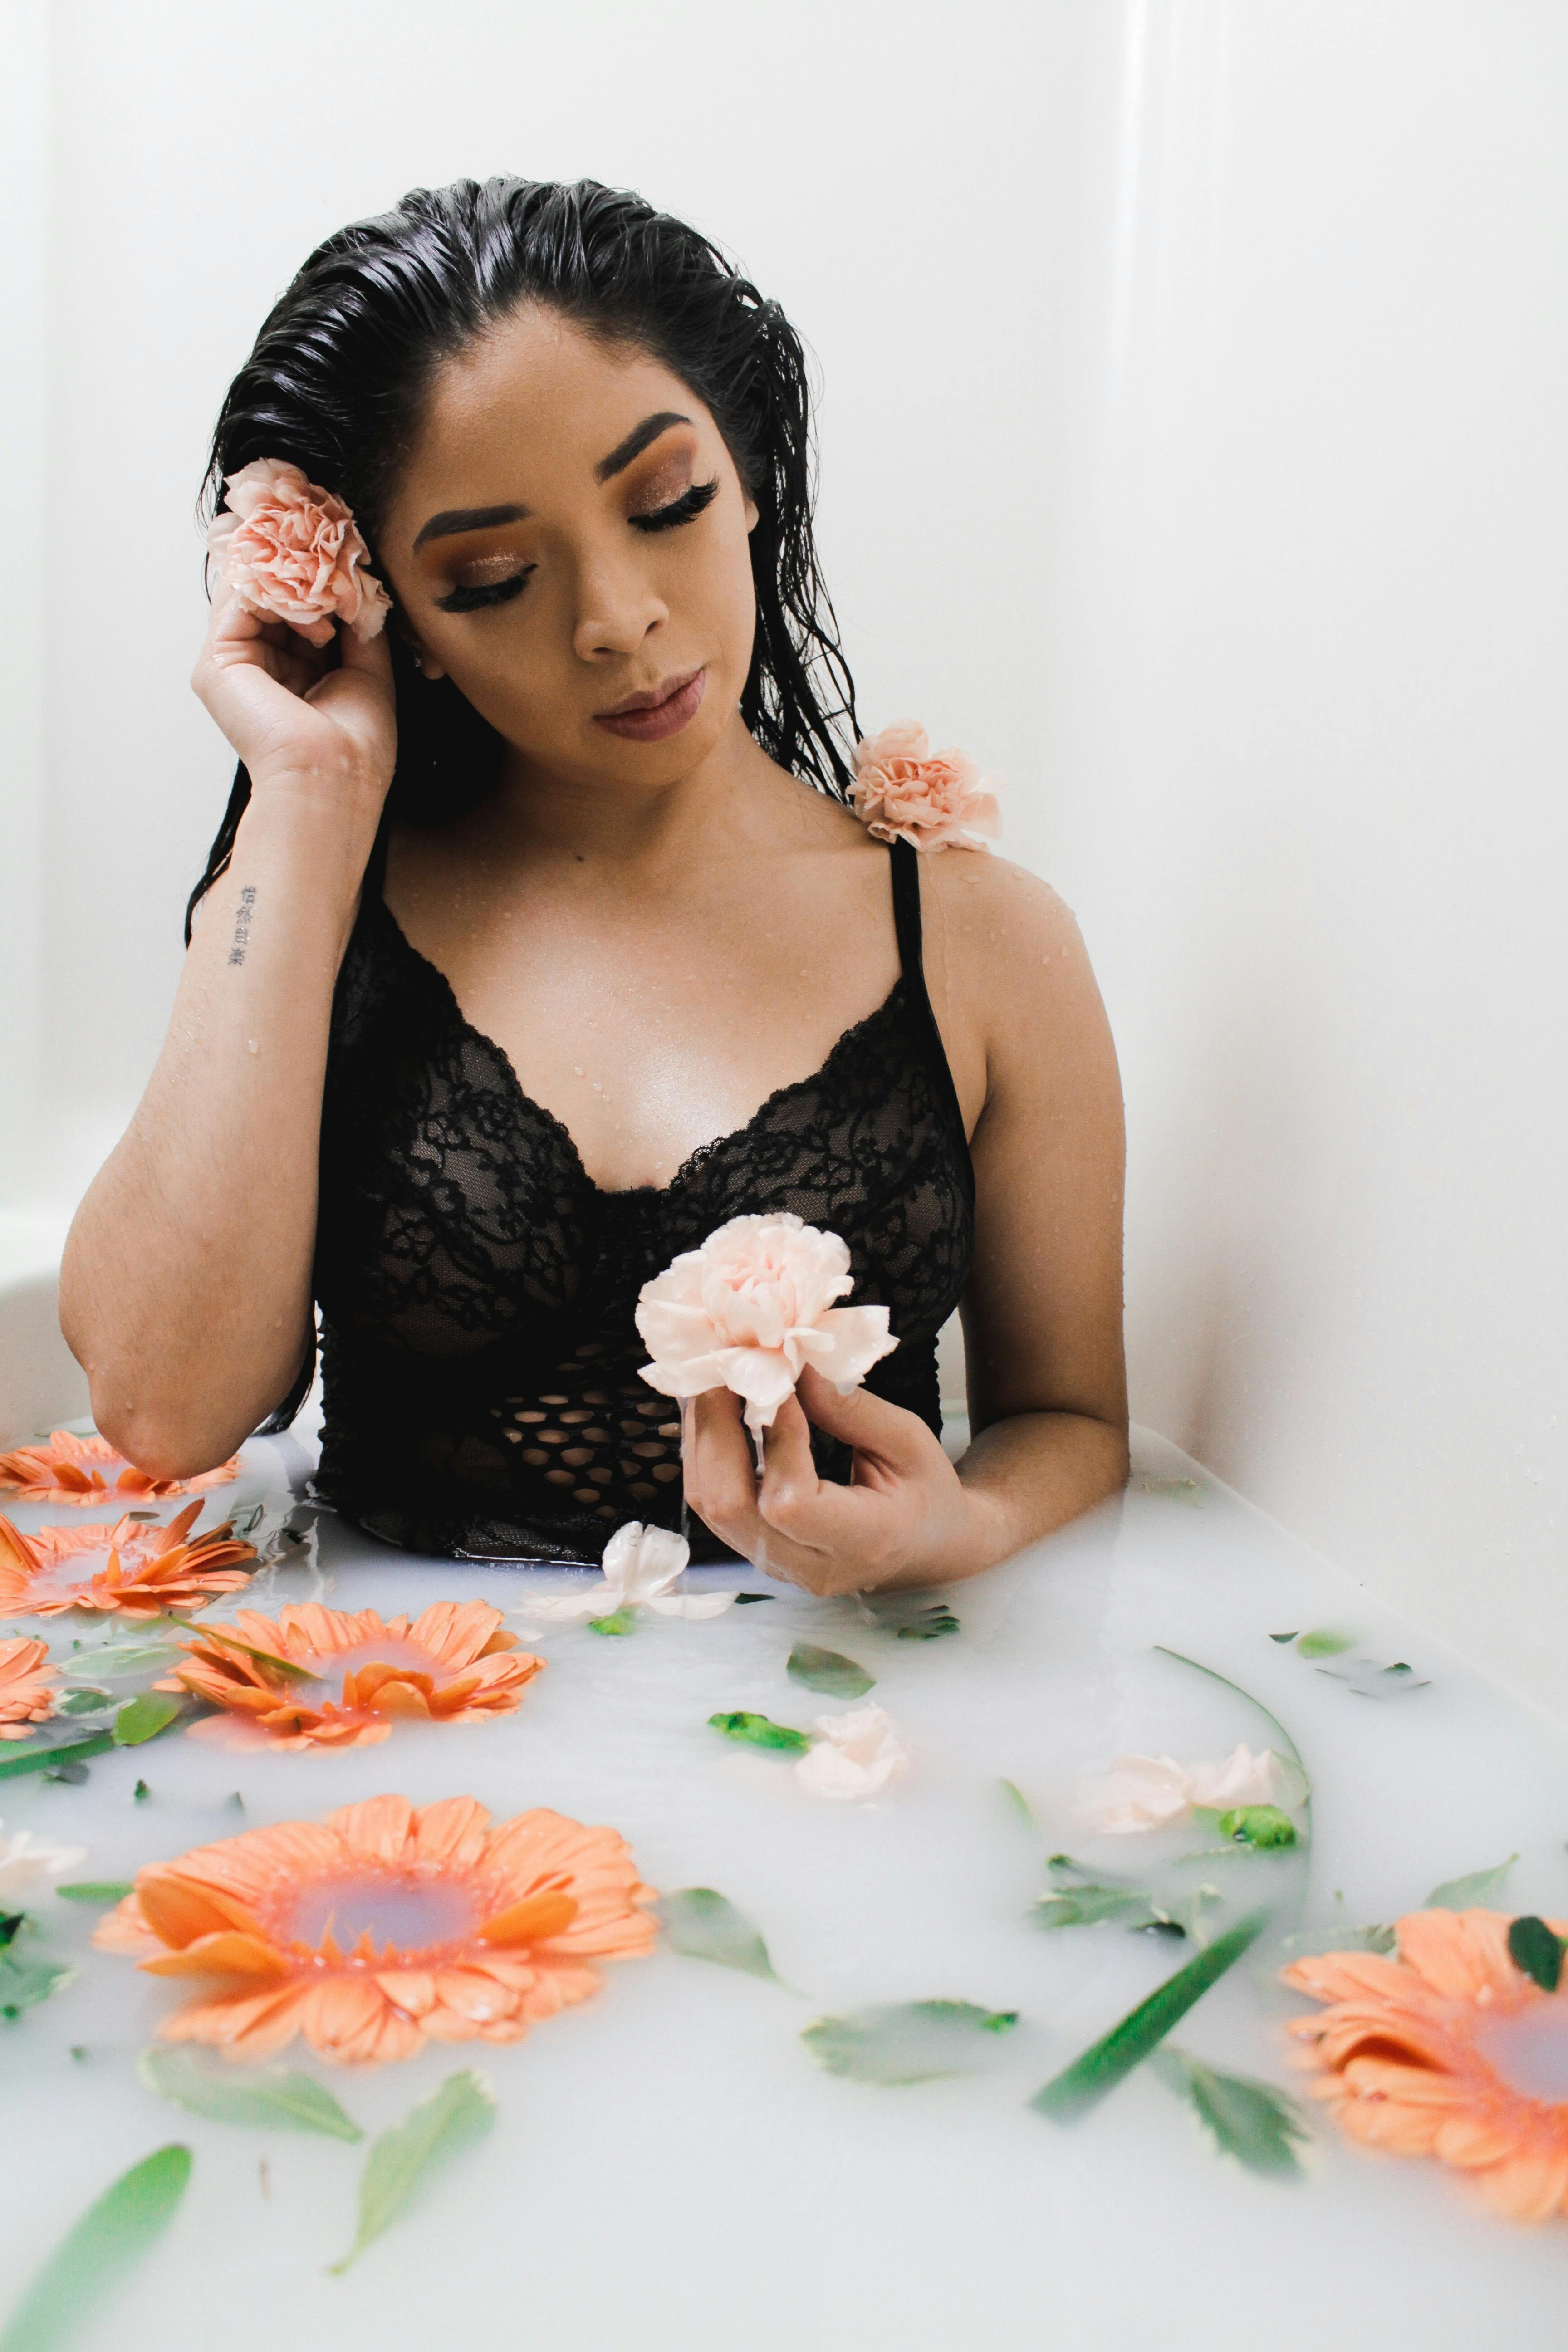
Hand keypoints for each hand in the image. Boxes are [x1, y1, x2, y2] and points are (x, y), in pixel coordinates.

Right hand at [191, 579, 395, 817]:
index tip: (351, 564)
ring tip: (333, 588)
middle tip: (341, 558)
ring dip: (296, 577)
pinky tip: (314, 611)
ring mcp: (233, 662)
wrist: (333, 779)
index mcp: (291, 671)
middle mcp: (258, 664)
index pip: (296, 607)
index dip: (321, 581)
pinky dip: (279, 589)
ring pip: (255, 589)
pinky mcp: (217, 662)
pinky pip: (241, 598)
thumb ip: (358, 624)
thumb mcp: (368, 671)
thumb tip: (357, 584)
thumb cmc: (355, 746)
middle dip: (308, 570)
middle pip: (271, 592)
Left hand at [683, 1365, 983, 1595]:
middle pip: (729, 1509)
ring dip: (702, 1438)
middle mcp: (812, 1566)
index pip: (790, 1503)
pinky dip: (709, 1454)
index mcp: (863, 1541)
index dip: (774, 1440)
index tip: (777, 1382)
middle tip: (722, 1368)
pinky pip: (715, 1505)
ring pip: (711, 1507)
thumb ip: (850, 1408)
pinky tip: (718, 1412)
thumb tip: (792, 1365)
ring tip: (713, 1381)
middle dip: (715, 1431)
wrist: (927, 1547)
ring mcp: (779, 1566)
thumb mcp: (908, 1440)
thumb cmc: (926, 1490)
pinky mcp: (759, 1552)